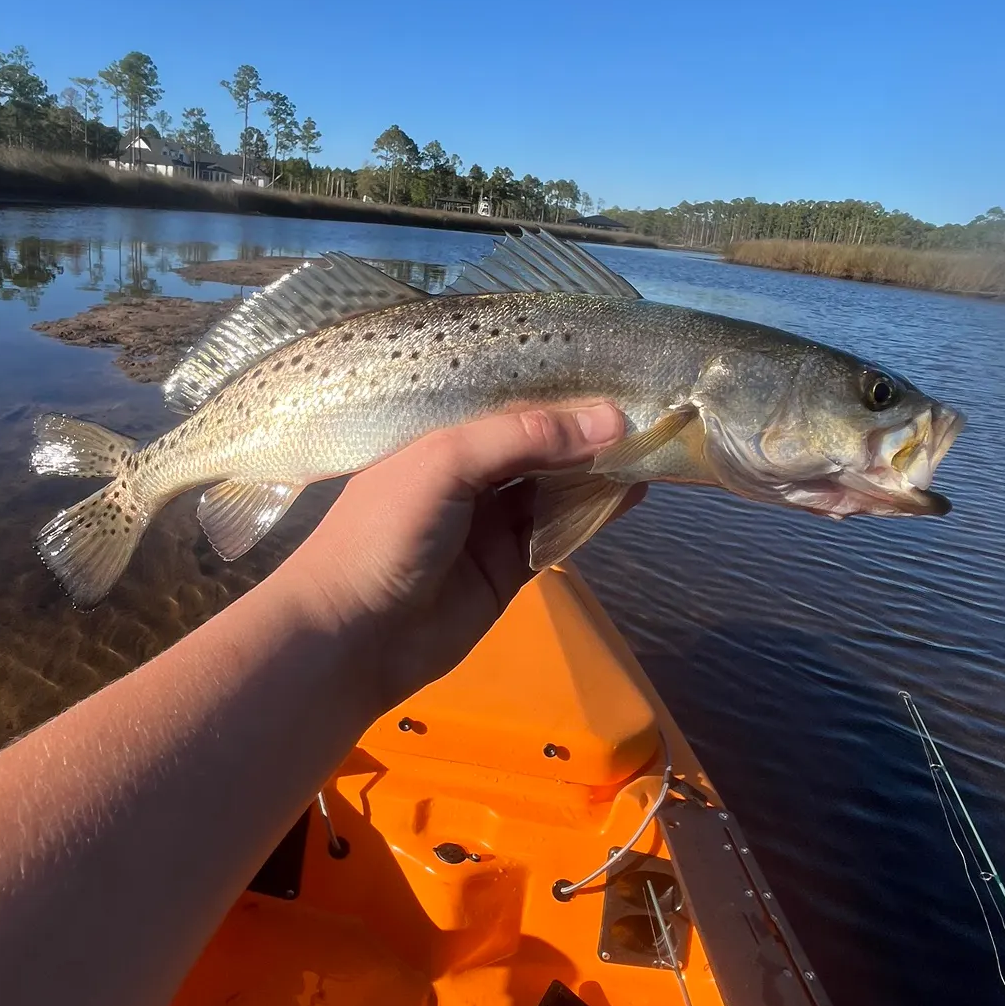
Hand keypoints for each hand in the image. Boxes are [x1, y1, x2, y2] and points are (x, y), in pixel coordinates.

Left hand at [275, 405, 643, 714]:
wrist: (352, 635)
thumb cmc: (384, 532)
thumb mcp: (446, 461)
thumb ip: (523, 437)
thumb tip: (609, 420)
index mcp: (438, 434)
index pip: (508, 401)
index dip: (558, 388)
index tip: (616, 371)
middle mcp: (466, 472)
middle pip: (538, 443)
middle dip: (586, 429)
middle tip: (649, 407)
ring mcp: (488, 522)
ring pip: (555, 486)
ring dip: (597, 469)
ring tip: (652, 445)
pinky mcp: (509, 568)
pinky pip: (558, 533)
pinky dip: (594, 514)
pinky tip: (632, 492)